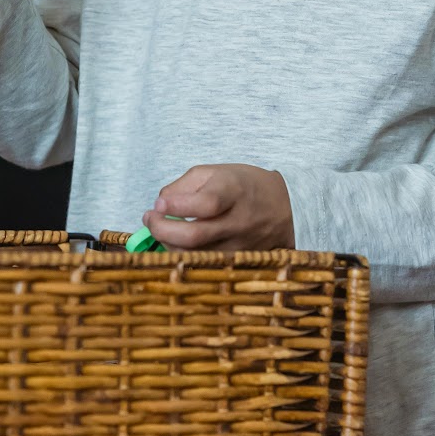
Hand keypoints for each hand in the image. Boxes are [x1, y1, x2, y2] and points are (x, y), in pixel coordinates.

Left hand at [142, 164, 294, 251]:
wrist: (284, 207)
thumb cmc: (244, 185)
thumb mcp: (215, 172)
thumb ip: (184, 185)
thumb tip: (160, 204)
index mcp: (234, 191)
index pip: (204, 203)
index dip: (176, 205)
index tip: (159, 203)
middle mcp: (238, 221)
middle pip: (195, 236)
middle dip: (162, 230)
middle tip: (150, 219)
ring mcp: (238, 245)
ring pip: (195, 255)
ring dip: (168, 244)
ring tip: (161, 229)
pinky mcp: (236, 261)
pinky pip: (202, 264)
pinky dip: (183, 255)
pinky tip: (177, 242)